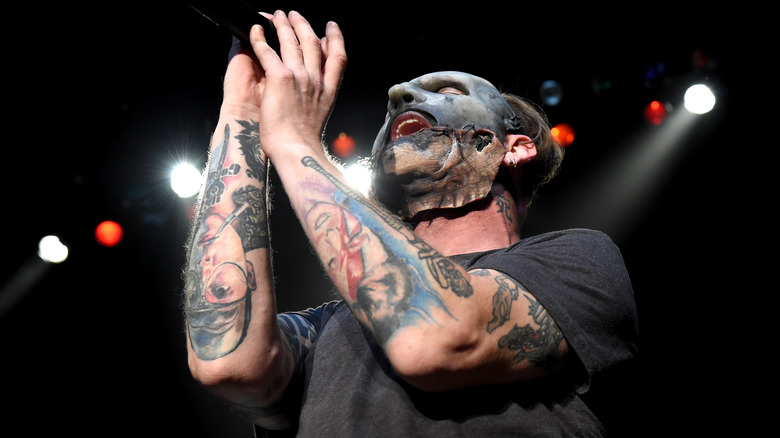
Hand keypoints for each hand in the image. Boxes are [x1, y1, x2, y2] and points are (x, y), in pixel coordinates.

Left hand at [248, 10, 346, 160]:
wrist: (295, 149)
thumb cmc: (303, 141)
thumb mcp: (321, 116)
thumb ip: (320, 98)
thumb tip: (316, 92)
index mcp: (328, 91)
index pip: (338, 58)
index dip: (335, 39)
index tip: (330, 28)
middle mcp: (315, 80)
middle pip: (313, 43)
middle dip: (304, 25)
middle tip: (295, 15)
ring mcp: (299, 77)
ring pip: (292, 42)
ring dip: (283, 25)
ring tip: (277, 15)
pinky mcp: (280, 78)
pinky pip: (268, 52)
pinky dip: (260, 38)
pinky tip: (255, 30)